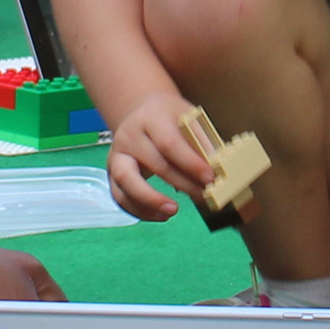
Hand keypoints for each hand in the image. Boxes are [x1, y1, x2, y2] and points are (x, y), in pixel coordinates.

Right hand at [102, 88, 209, 222]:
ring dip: (150, 201)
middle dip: (182, 184)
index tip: (209, 178)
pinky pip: (120, 197)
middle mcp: (129, 136)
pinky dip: (139, 211)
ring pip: (126, 182)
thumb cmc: (170, 118)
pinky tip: (161, 215)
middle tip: (203, 196)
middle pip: (153, 164)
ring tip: (173, 212)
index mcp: (150, 118)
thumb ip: (201, 140)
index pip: (169, 143)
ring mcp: (116, 155)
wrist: (140, 112)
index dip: (190, 163)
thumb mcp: (188, 117)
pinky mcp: (111, 174)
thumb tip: (218, 167)